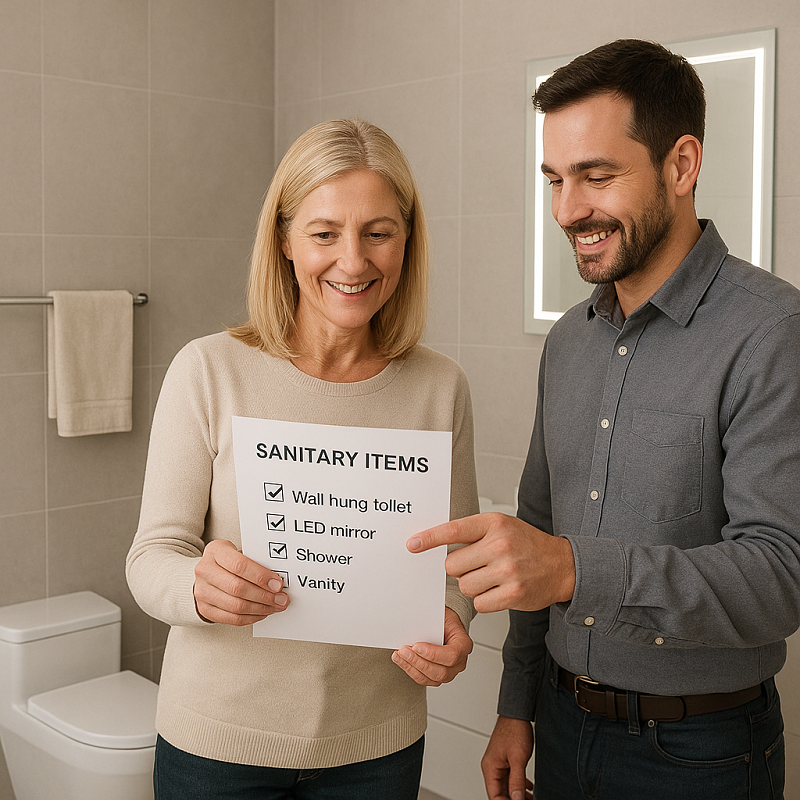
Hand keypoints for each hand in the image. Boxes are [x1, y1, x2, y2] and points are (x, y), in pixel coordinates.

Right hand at [193, 539, 289, 624]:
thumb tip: (277, 580)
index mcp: (216, 552)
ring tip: (274, 606)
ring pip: (236, 606)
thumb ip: (255, 562)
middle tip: (281, 599)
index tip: (277, 584)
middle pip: (238, 588)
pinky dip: (251, 618)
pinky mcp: (205, 609)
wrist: (206, 571)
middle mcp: (205, 571)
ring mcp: (202, 592)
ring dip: (260, 609)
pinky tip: (261, 613)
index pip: (239, 565)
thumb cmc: (227, 561)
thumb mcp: (238, 552)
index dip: (261, 576)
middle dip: (264, 596)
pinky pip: (231, 618)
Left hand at [391, 607, 472, 685]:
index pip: (451, 655)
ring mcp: (449, 672)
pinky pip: (423, 679)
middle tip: (404, 651)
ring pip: (430, 678)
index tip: (416, 646)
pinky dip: (410, 670)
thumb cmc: (444, 621)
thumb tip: (414, 626)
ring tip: (400, 656)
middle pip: (440, 671)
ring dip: (412, 667)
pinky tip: (402, 661)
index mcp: (464, 645)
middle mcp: (459, 662)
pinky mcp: (437, 677)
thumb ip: (431, 623)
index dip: (433, 654)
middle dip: (418, 661)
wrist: (444, 626)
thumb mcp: (441, 616)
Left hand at [407, 513, 574, 612]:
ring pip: (464, 585)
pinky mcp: (513, 594)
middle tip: (478, 566)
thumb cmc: (527, 544)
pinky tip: (498, 591)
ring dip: (472, 585)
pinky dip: (485, 600)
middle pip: (452, 565)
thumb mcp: (502, 526)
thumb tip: (437, 543)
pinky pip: (479, 602)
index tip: (412, 544)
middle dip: (460, 569)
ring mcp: (507, 570)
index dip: (429, 538)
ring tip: (492, 578)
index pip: (453, 530)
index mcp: (494, 524)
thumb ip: (473, 533)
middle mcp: (500, 545)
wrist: (563, 565)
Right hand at [481, 716, 533, 799]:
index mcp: (490, 767)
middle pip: (500, 792)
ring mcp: (499, 763)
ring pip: (506, 786)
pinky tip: (528, 788)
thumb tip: (516, 798)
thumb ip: (517, 780)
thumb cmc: (514, 729)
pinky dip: (519, 785)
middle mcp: (492, 766)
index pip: (494, 795)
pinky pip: (510, 778)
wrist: (517, 713)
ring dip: (517, 794)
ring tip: (530, 798)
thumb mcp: (518, 758)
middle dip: (513, 799)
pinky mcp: (506, 759)